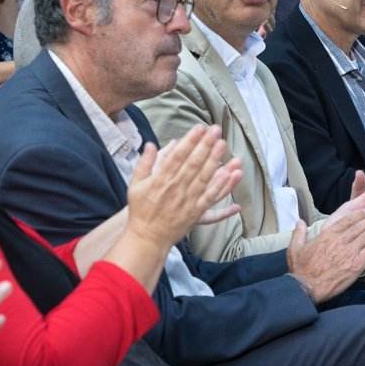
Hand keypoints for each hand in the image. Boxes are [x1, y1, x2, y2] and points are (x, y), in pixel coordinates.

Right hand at [126, 125, 242, 246]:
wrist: (146, 237)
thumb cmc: (141, 211)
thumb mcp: (135, 184)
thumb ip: (144, 163)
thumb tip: (150, 144)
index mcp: (160, 180)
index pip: (177, 156)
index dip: (190, 141)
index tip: (199, 128)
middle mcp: (175, 188)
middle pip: (193, 163)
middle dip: (205, 145)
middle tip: (215, 130)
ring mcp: (187, 201)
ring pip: (203, 177)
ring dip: (215, 160)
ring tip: (223, 145)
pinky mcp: (195, 212)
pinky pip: (210, 198)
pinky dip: (220, 186)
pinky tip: (229, 174)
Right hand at [287, 186, 364, 301]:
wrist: (307, 287)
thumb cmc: (301, 269)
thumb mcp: (295, 248)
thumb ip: (299, 233)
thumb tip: (299, 222)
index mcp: (327, 235)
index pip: (348, 220)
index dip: (359, 214)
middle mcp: (340, 241)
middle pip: (361, 225)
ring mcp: (349, 252)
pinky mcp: (356, 265)